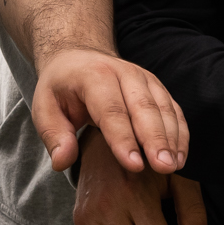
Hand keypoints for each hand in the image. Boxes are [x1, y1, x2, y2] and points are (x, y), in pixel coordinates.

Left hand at [28, 45, 186, 177]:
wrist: (79, 57)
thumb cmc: (61, 88)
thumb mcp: (44, 107)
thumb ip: (53, 135)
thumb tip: (62, 162)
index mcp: (94, 76)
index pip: (111, 110)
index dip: (123, 139)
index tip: (134, 165)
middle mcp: (124, 73)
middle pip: (144, 108)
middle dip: (155, 139)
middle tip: (164, 167)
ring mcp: (145, 79)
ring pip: (163, 109)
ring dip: (171, 138)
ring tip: (173, 166)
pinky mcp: (158, 88)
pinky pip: (174, 110)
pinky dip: (179, 134)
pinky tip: (179, 158)